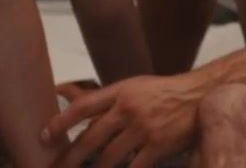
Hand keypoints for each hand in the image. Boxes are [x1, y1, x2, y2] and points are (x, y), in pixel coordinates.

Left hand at [42, 73, 210, 167]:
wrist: (201, 94)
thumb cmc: (165, 92)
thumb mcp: (135, 86)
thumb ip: (108, 99)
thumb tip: (72, 100)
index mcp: (120, 91)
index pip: (82, 107)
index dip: (60, 122)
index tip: (44, 136)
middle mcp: (128, 108)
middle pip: (90, 138)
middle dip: (68, 158)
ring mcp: (143, 128)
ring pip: (108, 158)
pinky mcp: (159, 145)